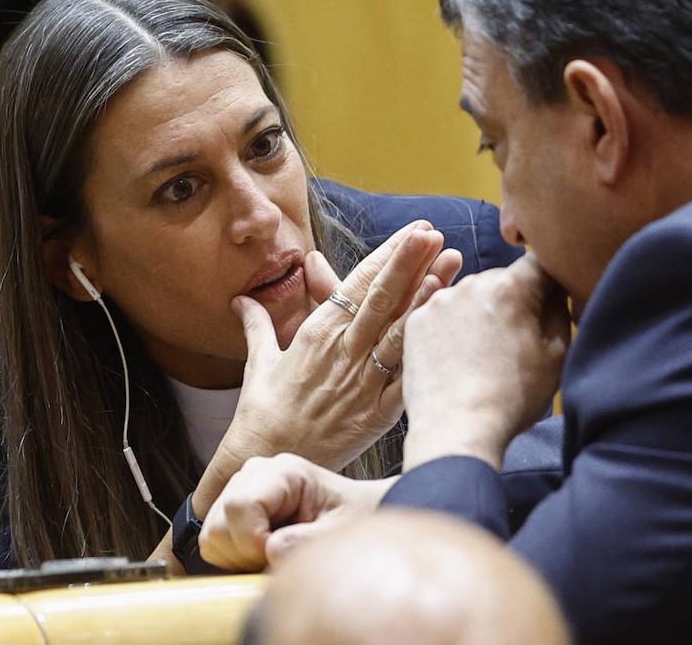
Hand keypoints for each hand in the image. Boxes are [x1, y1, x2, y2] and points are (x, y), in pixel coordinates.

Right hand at [199, 452, 392, 570]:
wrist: (353, 513)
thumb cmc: (349, 517)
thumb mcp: (339, 531)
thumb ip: (307, 541)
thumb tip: (271, 549)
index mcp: (283, 471)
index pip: (240, 505)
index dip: (252, 541)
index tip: (276, 555)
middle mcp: (255, 472)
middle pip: (218, 524)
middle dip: (245, 553)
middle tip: (279, 556)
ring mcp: (241, 487)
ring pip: (211, 535)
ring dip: (239, 556)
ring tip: (274, 552)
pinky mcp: (233, 506)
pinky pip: (213, 541)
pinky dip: (234, 556)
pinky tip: (263, 550)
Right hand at [217, 221, 462, 472]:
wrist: (265, 461)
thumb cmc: (262, 412)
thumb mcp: (260, 360)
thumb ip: (258, 323)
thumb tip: (241, 298)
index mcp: (317, 332)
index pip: (357, 283)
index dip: (387, 255)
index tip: (413, 231)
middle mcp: (341, 351)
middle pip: (381, 298)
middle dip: (409, 262)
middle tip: (434, 232)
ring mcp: (361, 381)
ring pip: (398, 331)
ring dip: (425, 295)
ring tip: (450, 263)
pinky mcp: (376, 414)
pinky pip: (406, 378)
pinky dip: (424, 352)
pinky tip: (443, 328)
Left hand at [402, 253, 570, 469]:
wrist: (455, 430)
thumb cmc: (512, 397)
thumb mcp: (557, 355)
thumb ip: (560, 311)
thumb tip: (556, 291)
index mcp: (512, 287)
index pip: (539, 263)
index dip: (548, 282)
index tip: (548, 305)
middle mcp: (472, 283)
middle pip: (502, 280)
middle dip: (512, 301)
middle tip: (515, 340)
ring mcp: (439, 301)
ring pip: (470, 296)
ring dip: (480, 314)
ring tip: (483, 355)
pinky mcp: (416, 321)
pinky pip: (443, 314)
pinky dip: (452, 329)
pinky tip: (459, 358)